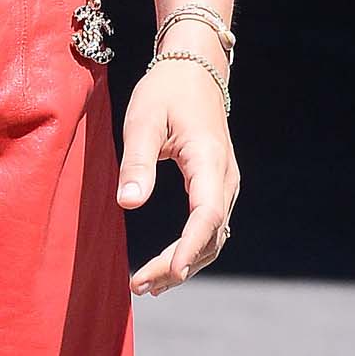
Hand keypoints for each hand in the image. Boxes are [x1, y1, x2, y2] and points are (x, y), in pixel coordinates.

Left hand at [116, 60, 237, 293]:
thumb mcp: (142, 121)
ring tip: (147, 286)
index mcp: (209, 161)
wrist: (194, 69)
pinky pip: (211, 228)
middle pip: (210, 235)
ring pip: (213, 237)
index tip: (171, 273)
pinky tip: (166, 267)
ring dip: (184, 264)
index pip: (206, 215)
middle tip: (139, 287)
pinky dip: (191, 251)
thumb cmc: (164, 92)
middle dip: (177, 265)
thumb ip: (137, 163)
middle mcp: (225, 178)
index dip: (189, 248)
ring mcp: (225, 184)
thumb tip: (128, 204)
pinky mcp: (217, 187)